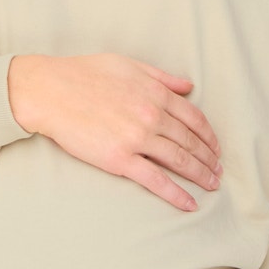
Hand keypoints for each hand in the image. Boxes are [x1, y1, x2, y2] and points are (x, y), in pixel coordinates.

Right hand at [8, 52, 222, 210]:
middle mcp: (152, 116)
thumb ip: (161, 76)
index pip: (194, 118)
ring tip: (212, 185)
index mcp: (156, 93)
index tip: (215, 147)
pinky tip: (190, 203)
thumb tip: (188, 86)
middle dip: (209, 159)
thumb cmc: (84, 74)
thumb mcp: (128, 65)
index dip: (209, 136)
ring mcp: (137, 139)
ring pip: (180, 162)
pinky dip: (176, 194)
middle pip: (191, 142)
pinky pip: (156, 181)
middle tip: (218, 171)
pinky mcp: (119, 160)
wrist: (50, 92)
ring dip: (201, 175)